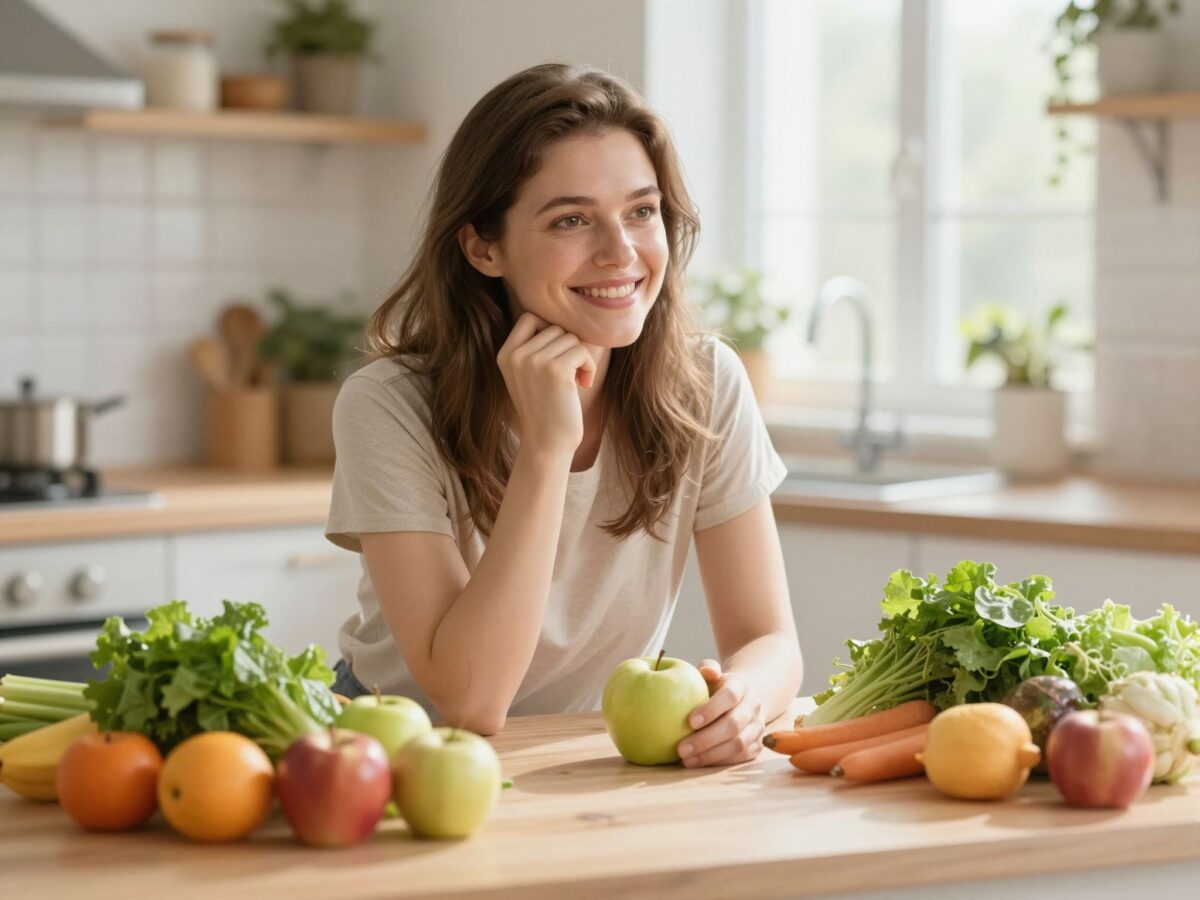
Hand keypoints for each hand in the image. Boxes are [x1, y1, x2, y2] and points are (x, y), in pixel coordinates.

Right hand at [496, 313, 596, 456]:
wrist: (547, 444)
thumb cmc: (546, 410)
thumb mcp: (529, 375)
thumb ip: (536, 348)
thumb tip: (568, 318)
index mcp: (505, 354)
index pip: (530, 317)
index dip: (550, 332)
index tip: (557, 357)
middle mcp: (516, 355)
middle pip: (555, 327)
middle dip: (569, 348)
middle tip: (570, 374)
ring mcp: (533, 361)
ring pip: (571, 338)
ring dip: (581, 358)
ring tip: (576, 381)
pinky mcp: (554, 370)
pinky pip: (582, 351)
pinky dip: (589, 367)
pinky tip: (584, 384)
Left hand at [676, 658, 765, 767]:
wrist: (742, 699)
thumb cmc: (716, 687)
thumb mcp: (712, 675)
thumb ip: (707, 669)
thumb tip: (706, 671)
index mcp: (741, 686)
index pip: (729, 696)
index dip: (711, 710)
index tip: (689, 722)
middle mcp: (753, 706)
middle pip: (733, 725)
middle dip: (706, 739)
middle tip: (681, 749)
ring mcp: (757, 727)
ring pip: (738, 745)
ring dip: (711, 755)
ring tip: (686, 759)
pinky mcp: (756, 745)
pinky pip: (740, 757)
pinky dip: (718, 762)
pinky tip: (698, 762)